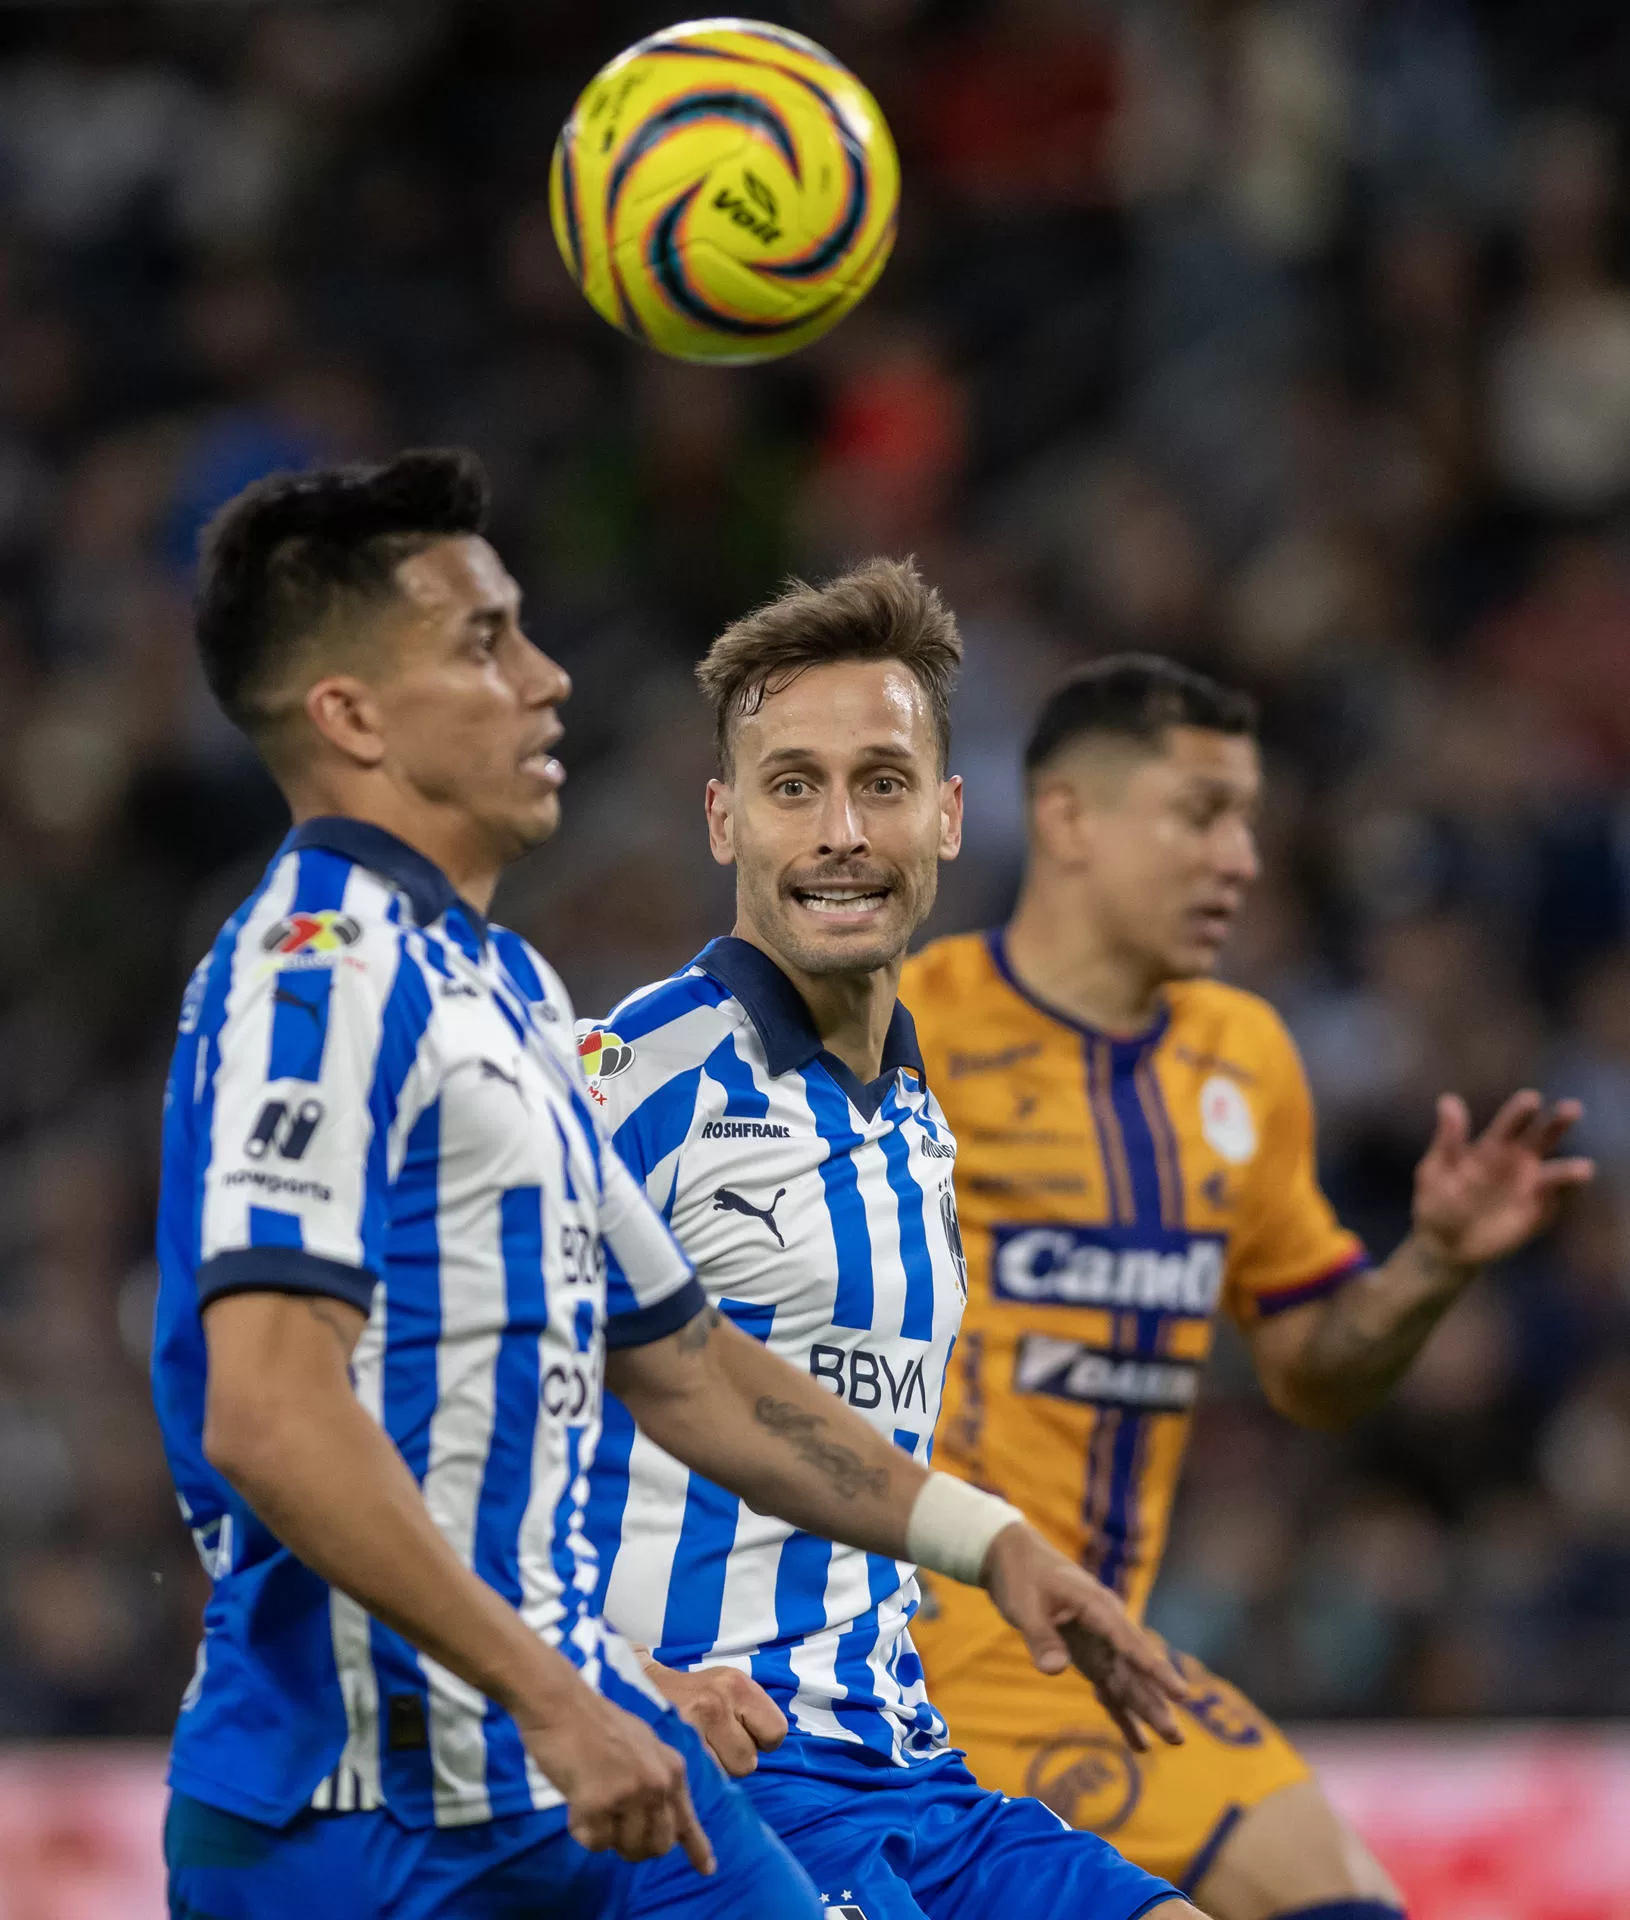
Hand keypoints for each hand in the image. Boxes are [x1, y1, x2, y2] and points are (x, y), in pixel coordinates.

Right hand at [515, 1688, 714, 1874]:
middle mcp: (657, 1783)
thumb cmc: (597, 1722)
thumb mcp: (644, 1745)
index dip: (696, 1849)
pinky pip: (595, 1843)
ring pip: (626, 1848)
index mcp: (671, 1768)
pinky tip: (577, 1803)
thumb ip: (656, 1778)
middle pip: (657, 1845)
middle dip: (634, 1845)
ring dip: (606, 1835)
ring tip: (592, 1803)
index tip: (708, 1870)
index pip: (687, 1819)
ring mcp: (630, 1793)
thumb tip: (660, 1816)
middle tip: (613, 1824)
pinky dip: (583, 1830)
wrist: (562, 1705)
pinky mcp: (599, 1803)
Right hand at [635, 1649, 787, 1777]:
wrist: (633, 1687)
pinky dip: (695, 1779)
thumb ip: (748, 1713)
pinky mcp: (670, 1743)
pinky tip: (685, 1764)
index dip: (758, 1740)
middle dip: (731, 1760)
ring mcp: (691, 1721)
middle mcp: (717, 1698)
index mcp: (736, 1682)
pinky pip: (700, 1780)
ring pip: (723, 1776)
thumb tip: (772, 1745)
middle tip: (708, 1744)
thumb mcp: (722, 1687)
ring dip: (711, 1771)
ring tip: (693, 1751)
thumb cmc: (687, 1695)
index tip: (737, 1735)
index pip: (775, 1732)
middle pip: (748, 1762)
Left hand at [982, 1523, 1186, 1750]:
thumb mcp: (1024, 1604)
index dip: (1154, 1669)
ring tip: (1174, 1742)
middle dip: (1156, 1702)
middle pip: (1135, 1669)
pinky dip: (1121, 1714)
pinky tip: (1138, 1743)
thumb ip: (1041, 1636)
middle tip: (1177, 1737)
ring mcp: (1100, 1644)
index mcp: (1097, 1607)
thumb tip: (1057, 1670)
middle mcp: (1107, 1627)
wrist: (1013, 1558)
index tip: (1179, 1693)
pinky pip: (1109, 1688)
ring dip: (1148, 1711)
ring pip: (1129, 1682)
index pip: (1129, 1642)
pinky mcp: (1089, 1656)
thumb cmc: (1021, 1576)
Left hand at [1412, 1091, 1593, 1270]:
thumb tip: (1447, 1099)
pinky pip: (1555, 1203)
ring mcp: (1529, 1187)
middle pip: (1541, 1138)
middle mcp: (1516, 1162)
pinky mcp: (1537, 1213)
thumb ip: (1448, 1139)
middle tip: (1572, 1109)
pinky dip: (1565, 1196)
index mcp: (1491, 1146)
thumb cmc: (1435, 1201)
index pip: (1510, 1123)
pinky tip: (1571, 1191)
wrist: (1443, 1246)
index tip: (1531, 1099)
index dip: (1520, 1111)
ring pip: (1555, 1172)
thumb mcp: (1436, 1170)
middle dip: (1556, 1123)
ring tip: (1583, 1169)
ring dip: (1570, 1169)